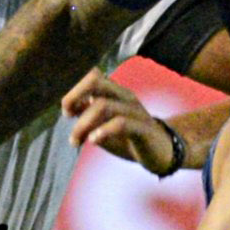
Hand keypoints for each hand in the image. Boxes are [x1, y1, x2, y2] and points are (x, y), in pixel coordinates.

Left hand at [62, 71, 182, 175]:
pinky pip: (121, 124)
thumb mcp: (105, 125)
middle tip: (67, 116)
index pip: (93, 76)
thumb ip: (88, 114)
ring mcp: (135, 111)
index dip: (74, 90)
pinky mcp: (143, 129)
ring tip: (76, 141)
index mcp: (116, 93)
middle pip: (95, 81)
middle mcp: (125, 97)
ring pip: (103, 105)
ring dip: (83, 124)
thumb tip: (68, 108)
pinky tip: (94, 141)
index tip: (67, 112)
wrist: (163, 152)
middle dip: (74, 96)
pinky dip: (103, 131)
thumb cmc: (130, 137)